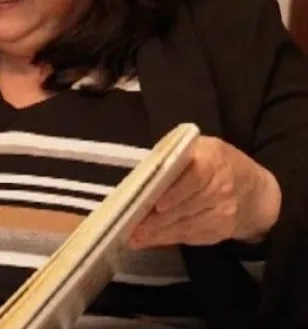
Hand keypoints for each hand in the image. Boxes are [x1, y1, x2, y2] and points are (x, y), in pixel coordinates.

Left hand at [129, 135, 281, 248]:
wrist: (257, 191)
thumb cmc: (218, 164)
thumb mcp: (201, 148)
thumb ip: (176, 155)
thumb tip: (145, 171)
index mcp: (214, 161)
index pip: (194, 178)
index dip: (175, 192)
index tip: (157, 204)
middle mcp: (222, 189)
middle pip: (187, 206)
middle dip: (157, 218)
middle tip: (132, 224)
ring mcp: (223, 213)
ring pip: (187, 225)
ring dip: (159, 233)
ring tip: (135, 236)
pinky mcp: (221, 231)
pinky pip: (192, 236)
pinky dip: (168, 239)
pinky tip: (150, 240)